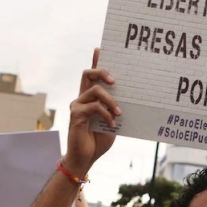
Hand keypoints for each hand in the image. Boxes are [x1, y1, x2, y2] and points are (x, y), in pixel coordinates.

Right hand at [62, 48, 118, 176]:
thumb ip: (115, 109)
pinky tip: (112, 123)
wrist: (85, 158)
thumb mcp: (112, 122)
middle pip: (88, 74)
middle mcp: (81, 98)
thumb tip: (130, 97)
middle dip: (102, 71)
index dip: (95, 61)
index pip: (91, 75)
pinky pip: (94, 107)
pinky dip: (106, 114)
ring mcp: (77, 105)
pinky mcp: (76, 115)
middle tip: (114, 80)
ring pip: (95, 90)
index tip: (100, 48)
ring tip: (119, 112)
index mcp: (90, 98)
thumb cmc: (98, 140)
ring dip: (110, 100)